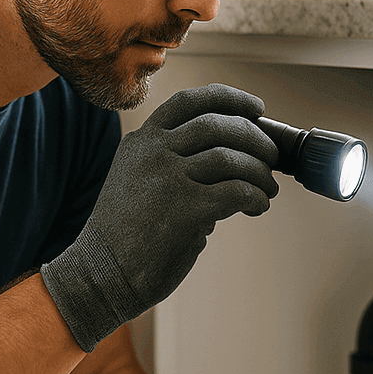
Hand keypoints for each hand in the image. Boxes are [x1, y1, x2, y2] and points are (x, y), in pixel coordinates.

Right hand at [42, 83, 279, 350]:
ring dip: (260, 172)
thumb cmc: (128, 235)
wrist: (100, 275)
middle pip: (218, 125)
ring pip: (231, 158)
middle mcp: (153, 152)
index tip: (257, 107)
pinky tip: (257, 207)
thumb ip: (178, 165)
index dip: (230, 98)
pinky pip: (235, 191)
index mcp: (142, 141)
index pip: (191, 101)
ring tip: (268, 190)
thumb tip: (234, 162)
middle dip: (255, 139)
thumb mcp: (140, 182)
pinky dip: (255, 197)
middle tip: (271, 158)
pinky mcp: (184, 209)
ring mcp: (167, 178)